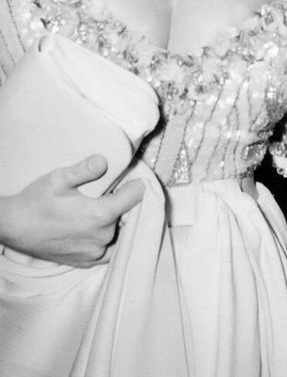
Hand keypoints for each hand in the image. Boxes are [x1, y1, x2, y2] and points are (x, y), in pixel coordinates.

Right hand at [0, 154, 144, 266]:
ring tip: (110, 209)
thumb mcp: (59, 178)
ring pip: (119, 235)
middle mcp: (101, 237)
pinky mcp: (84, 262)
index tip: (135, 178)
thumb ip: (84, 169)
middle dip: (127, 204)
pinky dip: (110, 240)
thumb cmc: (37, 200)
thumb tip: (104, 161)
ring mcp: (93, 253)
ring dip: (119, 223)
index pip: (135, 197)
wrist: (14, 227)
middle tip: (120, 191)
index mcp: (100, 215)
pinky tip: (100, 229)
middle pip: (128, 216)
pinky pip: (108, 252)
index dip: (136, 185)